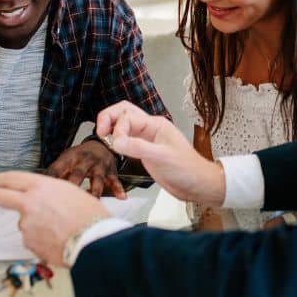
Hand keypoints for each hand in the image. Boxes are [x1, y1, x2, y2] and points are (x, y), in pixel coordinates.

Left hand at [0, 171, 109, 266]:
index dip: (0, 180)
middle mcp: (29, 203)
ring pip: (22, 221)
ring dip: (33, 224)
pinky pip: (31, 238)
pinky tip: (56, 238)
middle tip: (1, 199)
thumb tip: (37, 195)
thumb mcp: (69, 191)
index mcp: (40, 186)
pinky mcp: (29, 242)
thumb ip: (47, 191)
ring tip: (56, 227)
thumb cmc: (89, 214)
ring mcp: (26, 224)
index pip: (10, 178)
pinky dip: (40, 239)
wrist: (93, 240)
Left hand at [47, 140, 125, 198]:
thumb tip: (37, 189)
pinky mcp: (111, 171)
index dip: (51, 180)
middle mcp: (85, 160)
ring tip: (92, 202)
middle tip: (67, 200)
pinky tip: (121, 197)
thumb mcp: (65, 159)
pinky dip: (118, 189)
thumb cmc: (79, 156)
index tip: (45, 193)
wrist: (101, 144)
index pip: (58, 169)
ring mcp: (99, 166)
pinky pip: (115, 181)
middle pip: (78, 174)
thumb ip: (54, 174)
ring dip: (95, 191)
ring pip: (97, 179)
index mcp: (70, 158)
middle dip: (73, 186)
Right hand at [96, 101, 224, 205]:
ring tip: (103, 137)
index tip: (115, 145)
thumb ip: (138, 148)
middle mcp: (150, 128)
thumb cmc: (186, 169)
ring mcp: (147, 139)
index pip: (128, 117)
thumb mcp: (161, 157)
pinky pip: (126, 139)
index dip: (118, 129)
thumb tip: (115, 141)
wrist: (197, 184)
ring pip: (124, 124)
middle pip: (124, 112)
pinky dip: (116, 139)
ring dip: (112, 127)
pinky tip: (113, 147)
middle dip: (109, 117)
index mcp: (156, 124)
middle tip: (99, 132)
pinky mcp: (144, 151)